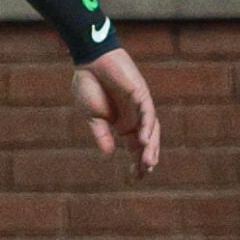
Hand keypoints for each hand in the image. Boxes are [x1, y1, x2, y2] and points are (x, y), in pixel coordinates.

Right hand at [73, 48, 160, 177]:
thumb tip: (107, 154)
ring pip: (151, 130)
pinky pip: (148, 113)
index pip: (133, 148)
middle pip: (145, 142)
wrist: (90, 59)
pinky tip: (143, 139)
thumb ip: (101, 134)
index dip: (133, 163)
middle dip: (145, 159)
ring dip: (150, 146)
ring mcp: (139, 106)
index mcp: (122, 124)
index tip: (131, 179)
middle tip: (142, 174)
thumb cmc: (88, 84)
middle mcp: (134, 117)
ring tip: (148, 163)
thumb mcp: (92, 115)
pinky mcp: (141, 94)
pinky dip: (147, 126)